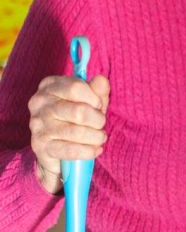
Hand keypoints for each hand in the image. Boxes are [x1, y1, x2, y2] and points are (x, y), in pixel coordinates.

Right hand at [27, 74, 110, 194]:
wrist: (54, 145)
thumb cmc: (75, 116)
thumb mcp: (89, 100)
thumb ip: (97, 90)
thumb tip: (101, 80)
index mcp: (50, 86)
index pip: (76, 88)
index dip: (94, 98)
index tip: (98, 106)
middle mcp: (39, 103)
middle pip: (79, 111)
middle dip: (98, 120)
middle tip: (100, 124)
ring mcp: (38, 125)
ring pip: (77, 132)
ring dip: (96, 137)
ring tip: (100, 137)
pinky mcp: (40, 145)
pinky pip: (70, 150)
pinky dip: (88, 151)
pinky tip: (96, 150)